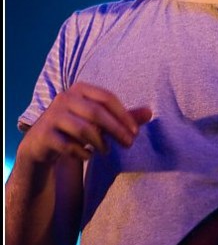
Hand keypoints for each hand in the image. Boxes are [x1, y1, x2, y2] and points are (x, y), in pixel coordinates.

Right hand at [19, 82, 151, 165]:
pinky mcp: (44, 135)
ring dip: (100, 143)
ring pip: (83, 129)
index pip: (107, 97)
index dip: (123, 115)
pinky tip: (87, 155)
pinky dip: (82, 153)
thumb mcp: (100, 120)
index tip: (135, 132)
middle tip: (129, 144)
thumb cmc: (76, 128)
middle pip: (96, 113)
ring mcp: (52, 116)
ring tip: (105, 150)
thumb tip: (150, 112)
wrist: (41, 143)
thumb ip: (123, 117)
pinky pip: (69, 146)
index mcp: (80, 89)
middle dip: (116, 130)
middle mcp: (64, 98)